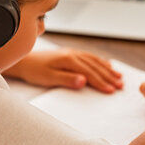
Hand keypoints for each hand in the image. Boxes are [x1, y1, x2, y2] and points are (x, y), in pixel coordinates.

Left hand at [5, 48, 122, 92]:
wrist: (24, 61)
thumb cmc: (34, 71)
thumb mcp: (48, 78)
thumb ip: (67, 79)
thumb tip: (83, 81)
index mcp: (69, 60)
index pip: (90, 73)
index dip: (101, 82)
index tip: (111, 91)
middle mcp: (73, 54)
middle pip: (95, 66)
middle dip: (109, 77)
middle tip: (120, 86)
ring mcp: (73, 53)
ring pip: (95, 61)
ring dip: (107, 69)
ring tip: (119, 77)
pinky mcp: (71, 54)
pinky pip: (90, 57)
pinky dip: (100, 62)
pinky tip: (107, 65)